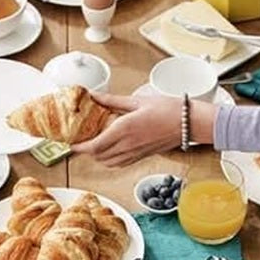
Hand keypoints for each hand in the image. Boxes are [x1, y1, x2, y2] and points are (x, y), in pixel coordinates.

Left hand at [73, 93, 218, 166]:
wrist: (188, 124)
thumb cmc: (168, 110)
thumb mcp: (137, 100)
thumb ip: (113, 101)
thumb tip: (95, 96)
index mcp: (124, 130)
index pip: (94, 145)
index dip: (79, 147)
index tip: (71, 143)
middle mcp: (128, 146)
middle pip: (98, 156)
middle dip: (86, 151)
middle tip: (80, 140)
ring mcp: (134, 154)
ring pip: (107, 162)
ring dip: (97, 156)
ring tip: (93, 143)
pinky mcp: (141, 157)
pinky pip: (119, 163)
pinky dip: (109, 159)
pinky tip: (109, 149)